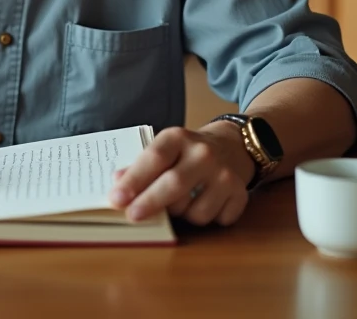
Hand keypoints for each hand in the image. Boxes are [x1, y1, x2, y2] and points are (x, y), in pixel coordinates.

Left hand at [108, 124, 255, 225]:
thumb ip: (141, 165)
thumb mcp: (164, 149)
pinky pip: (216, 220)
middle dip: (150, 203)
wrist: (233, 145)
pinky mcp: (240, 193)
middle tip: (132, 216)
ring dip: (181, 215)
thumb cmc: (188, 151)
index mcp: (178, 137)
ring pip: (195, 211)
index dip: (134, 180)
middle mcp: (204, 153)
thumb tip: (118, 181)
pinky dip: (206, 218)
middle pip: (174, 184)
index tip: (116, 198)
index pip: (154, 158)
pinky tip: (204, 203)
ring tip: (180, 201)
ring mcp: (225, 174)